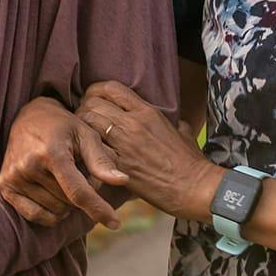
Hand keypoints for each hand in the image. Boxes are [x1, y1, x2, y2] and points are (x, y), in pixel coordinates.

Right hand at [0, 95, 129, 227]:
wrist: (29, 117)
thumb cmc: (63, 126)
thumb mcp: (86, 135)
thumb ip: (102, 160)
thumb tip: (122, 181)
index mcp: (52, 152)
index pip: (78, 192)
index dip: (99, 209)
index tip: (116, 223)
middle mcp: (29, 166)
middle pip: (68, 203)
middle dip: (81, 195)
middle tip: (78, 174)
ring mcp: (14, 177)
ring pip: (54, 211)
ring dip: (66, 202)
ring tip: (63, 178)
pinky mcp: (5, 186)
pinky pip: (35, 216)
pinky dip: (50, 212)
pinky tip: (52, 194)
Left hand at [76, 81, 218, 222]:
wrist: (194, 188)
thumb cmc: (190, 161)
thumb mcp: (183, 131)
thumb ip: (170, 120)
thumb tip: (170, 119)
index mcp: (147, 111)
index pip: (111, 88)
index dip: (96, 91)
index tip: (93, 100)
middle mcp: (133, 123)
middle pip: (93, 103)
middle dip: (83, 109)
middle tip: (83, 120)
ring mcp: (124, 144)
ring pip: (88, 122)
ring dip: (80, 128)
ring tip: (81, 136)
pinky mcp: (118, 166)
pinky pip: (91, 149)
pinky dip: (84, 150)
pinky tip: (85, 155)